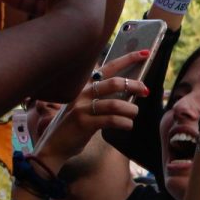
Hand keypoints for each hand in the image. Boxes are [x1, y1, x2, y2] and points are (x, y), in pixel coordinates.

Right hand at [33, 48, 151, 170]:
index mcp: (83, 86)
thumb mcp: (84, 107)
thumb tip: (130, 91)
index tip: (145, 53)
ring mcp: (81, 108)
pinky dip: (125, 123)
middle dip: (134, 85)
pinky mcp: (83, 123)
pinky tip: (128, 125)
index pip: (108, 67)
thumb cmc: (74, 127)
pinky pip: (111, 120)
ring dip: (131, 109)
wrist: (54, 146)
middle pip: (114, 83)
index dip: (127, 59)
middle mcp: (82, 93)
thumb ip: (102, 98)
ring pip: (115, 104)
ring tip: (134, 114)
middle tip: (145, 91)